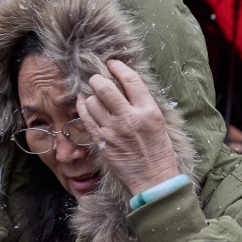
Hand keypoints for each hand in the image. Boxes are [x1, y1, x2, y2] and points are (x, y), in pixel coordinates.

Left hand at [77, 60, 179, 195]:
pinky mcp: (102, 141)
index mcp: (148, 110)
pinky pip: (86, 117)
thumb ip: (142, 103)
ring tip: (95, 96)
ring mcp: (113, 130)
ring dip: (91, 95)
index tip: (112, 63)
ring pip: (92, 101)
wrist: (153, 178)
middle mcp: (129, 118)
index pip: (130, 79)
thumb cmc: (158, 150)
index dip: (118, 67)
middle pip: (104, 87)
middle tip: (97, 79)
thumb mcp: (158, 121)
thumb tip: (124, 84)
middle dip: (97, 78)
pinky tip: (85, 104)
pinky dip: (83, 107)